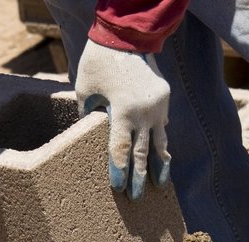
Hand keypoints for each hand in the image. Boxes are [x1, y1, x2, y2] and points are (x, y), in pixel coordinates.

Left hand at [74, 40, 171, 199]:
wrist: (127, 35)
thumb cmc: (98, 62)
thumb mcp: (85, 91)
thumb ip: (89, 117)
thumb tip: (91, 139)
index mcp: (123, 112)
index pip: (120, 151)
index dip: (118, 172)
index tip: (118, 189)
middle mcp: (145, 113)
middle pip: (141, 154)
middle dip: (138, 178)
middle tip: (137, 199)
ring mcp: (158, 107)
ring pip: (159, 143)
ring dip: (158, 166)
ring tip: (160, 186)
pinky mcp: (164, 99)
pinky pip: (161, 126)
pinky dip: (160, 142)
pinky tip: (161, 158)